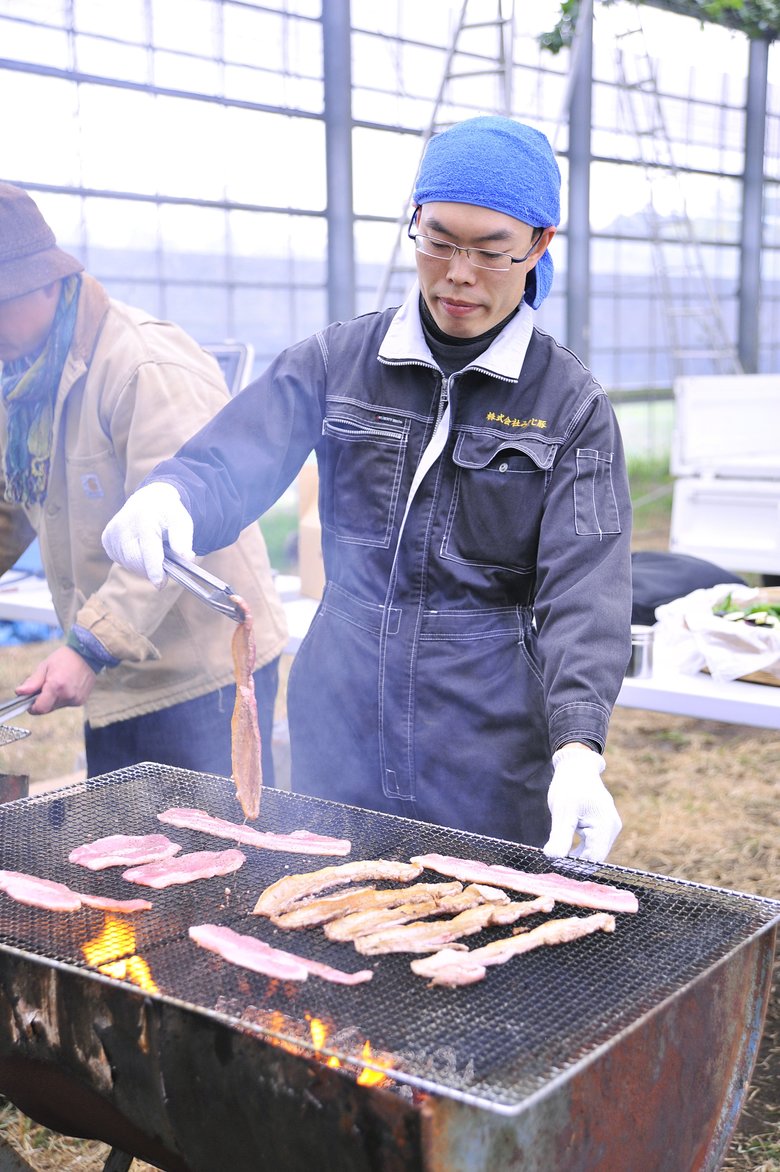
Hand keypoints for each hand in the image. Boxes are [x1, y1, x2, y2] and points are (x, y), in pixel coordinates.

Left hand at [17, 647, 98, 713]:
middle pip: (47, 708)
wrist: (88, 655)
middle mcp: (67, 695)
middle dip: (42, 701)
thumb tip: (19, 692)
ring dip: (52, 699)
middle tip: (44, 686)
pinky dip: (62, 698)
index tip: (29, 701)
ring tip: (57, 683)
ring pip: (56, 707)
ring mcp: (75, 699)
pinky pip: (65, 704)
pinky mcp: (81, 701)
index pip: (40, 708)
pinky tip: (66, 685)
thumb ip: (32, 682)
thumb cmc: (65, 658)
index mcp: (56, 686)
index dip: (32, 707)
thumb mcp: (45, 666)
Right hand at [101, 482, 193, 587]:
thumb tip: (187, 559)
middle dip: (152, 569)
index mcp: (144, 519)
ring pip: (129, 564)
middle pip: (137, 561)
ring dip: (143, 565)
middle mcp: (123, 525)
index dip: (154, 568)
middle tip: (165, 565)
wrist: (147, 500)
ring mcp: (112, 532)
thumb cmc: (167, 514)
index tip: (160, 584)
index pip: (148, 548)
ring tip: (153, 550)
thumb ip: (184, 541)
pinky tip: (139, 548)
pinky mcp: (106, 539)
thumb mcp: (182, 522)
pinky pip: (121, 561)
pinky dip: (133, 561)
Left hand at [542, 745, 621, 862]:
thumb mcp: (562, 811)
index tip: (556, 866)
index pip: (594, 858)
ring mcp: (609, 827)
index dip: (576, 866)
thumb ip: (560, 836)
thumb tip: (553, 858)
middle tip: (553, 864)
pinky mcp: (602, 826)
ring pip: (593, 851)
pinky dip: (579, 848)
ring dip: (577, 856)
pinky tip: (564, 849)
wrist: (576, 767)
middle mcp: (611, 828)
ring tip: (557, 856)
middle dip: (576, 863)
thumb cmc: (569, 786)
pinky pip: (592, 843)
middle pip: (595, 856)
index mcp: (605, 825)